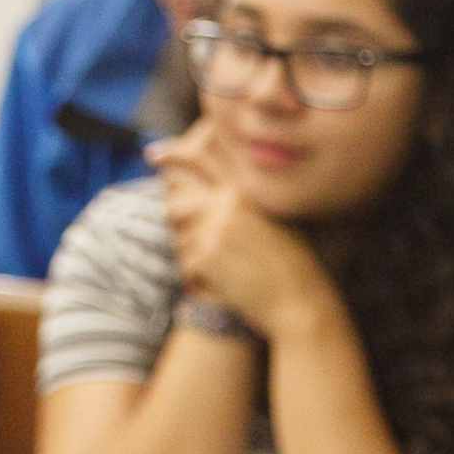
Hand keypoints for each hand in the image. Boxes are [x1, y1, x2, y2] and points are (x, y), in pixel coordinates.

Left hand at [149, 120, 341, 341]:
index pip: (200, 159)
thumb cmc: (291, 262)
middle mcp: (230, 200)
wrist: (299, 300)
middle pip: (177, 201)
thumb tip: (195, 188)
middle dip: (179, 221)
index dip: (175, 155)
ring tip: (225, 267)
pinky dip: (198, 279)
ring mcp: (216, 226)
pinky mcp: (208, 255)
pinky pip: (185, 263)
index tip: (154, 153)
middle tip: (201, 242)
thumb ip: (238, 197)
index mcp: (246, 186)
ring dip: (194, 254)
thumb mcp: (272, 217)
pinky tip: (224, 285)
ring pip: (180, 236)